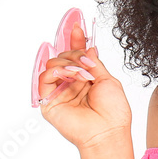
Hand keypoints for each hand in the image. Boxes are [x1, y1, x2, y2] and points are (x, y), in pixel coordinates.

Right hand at [37, 23, 132, 149]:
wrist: (108, 132)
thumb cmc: (113, 112)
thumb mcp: (108, 80)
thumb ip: (94, 63)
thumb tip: (88, 48)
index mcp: (85, 80)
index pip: (75, 57)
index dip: (75, 41)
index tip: (78, 26)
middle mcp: (71, 85)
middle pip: (63, 57)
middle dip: (76, 53)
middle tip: (89, 61)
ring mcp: (59, 92)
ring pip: (53, 64)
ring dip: (70, 63)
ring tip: (85, 74)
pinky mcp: (48, 101)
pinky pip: (44, 78)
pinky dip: (59, 71)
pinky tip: (74, 76)